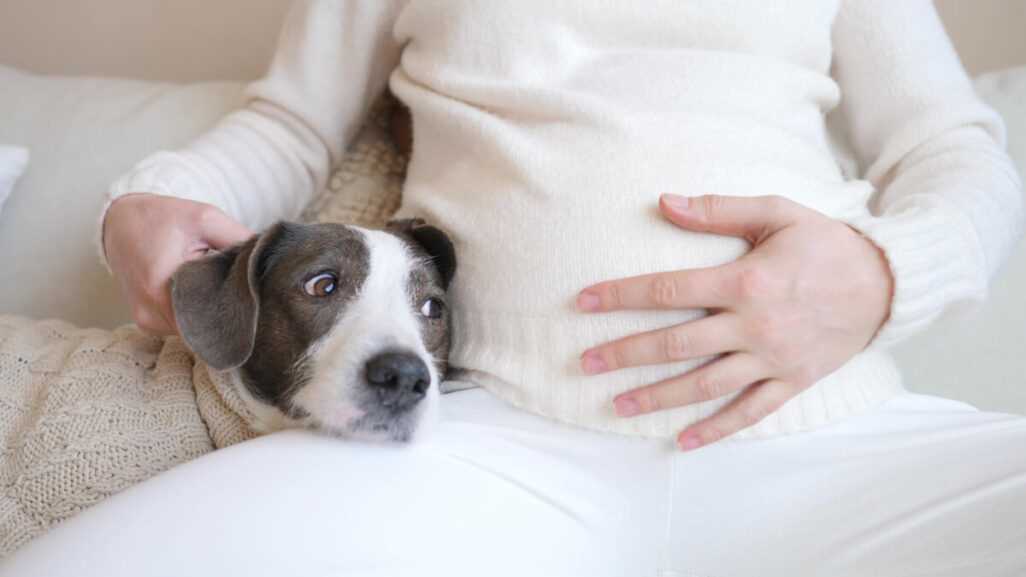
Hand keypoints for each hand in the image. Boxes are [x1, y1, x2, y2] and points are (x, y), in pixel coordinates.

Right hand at [103, 194, 253, 335]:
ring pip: (192, 332)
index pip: (211, 318)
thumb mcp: (205, 218)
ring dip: (209, 315)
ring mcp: (146, 321)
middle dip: (226, 315)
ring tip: (218, 290)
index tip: (257, 303)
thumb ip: (238, 238)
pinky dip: (194, 315)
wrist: (120, 222)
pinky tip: (202, 295)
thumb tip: (270, 257)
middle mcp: (150, 311)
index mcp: (160, 285)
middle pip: (203, 329)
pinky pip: (179, 328)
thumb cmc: (164, 218)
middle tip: (246, 298)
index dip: (238, 313)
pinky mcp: (146, 323)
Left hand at [577, 194, 893, 450]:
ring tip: (617, 405)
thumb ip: (718, 211)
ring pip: (705, 385)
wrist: (887, 282)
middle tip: (586, 362)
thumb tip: (663, 202)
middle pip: (676, 344)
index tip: (583, 303)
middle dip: (626, 353)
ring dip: (658, 397)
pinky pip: (750, 412)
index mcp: (745, 281)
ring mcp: (772, 359)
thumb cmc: (825, 243)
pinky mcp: (792, 381)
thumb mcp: (776, 213)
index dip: (621, 296)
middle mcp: (754, 326)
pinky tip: (682, 441)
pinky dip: (716, 429)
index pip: (667, 290)